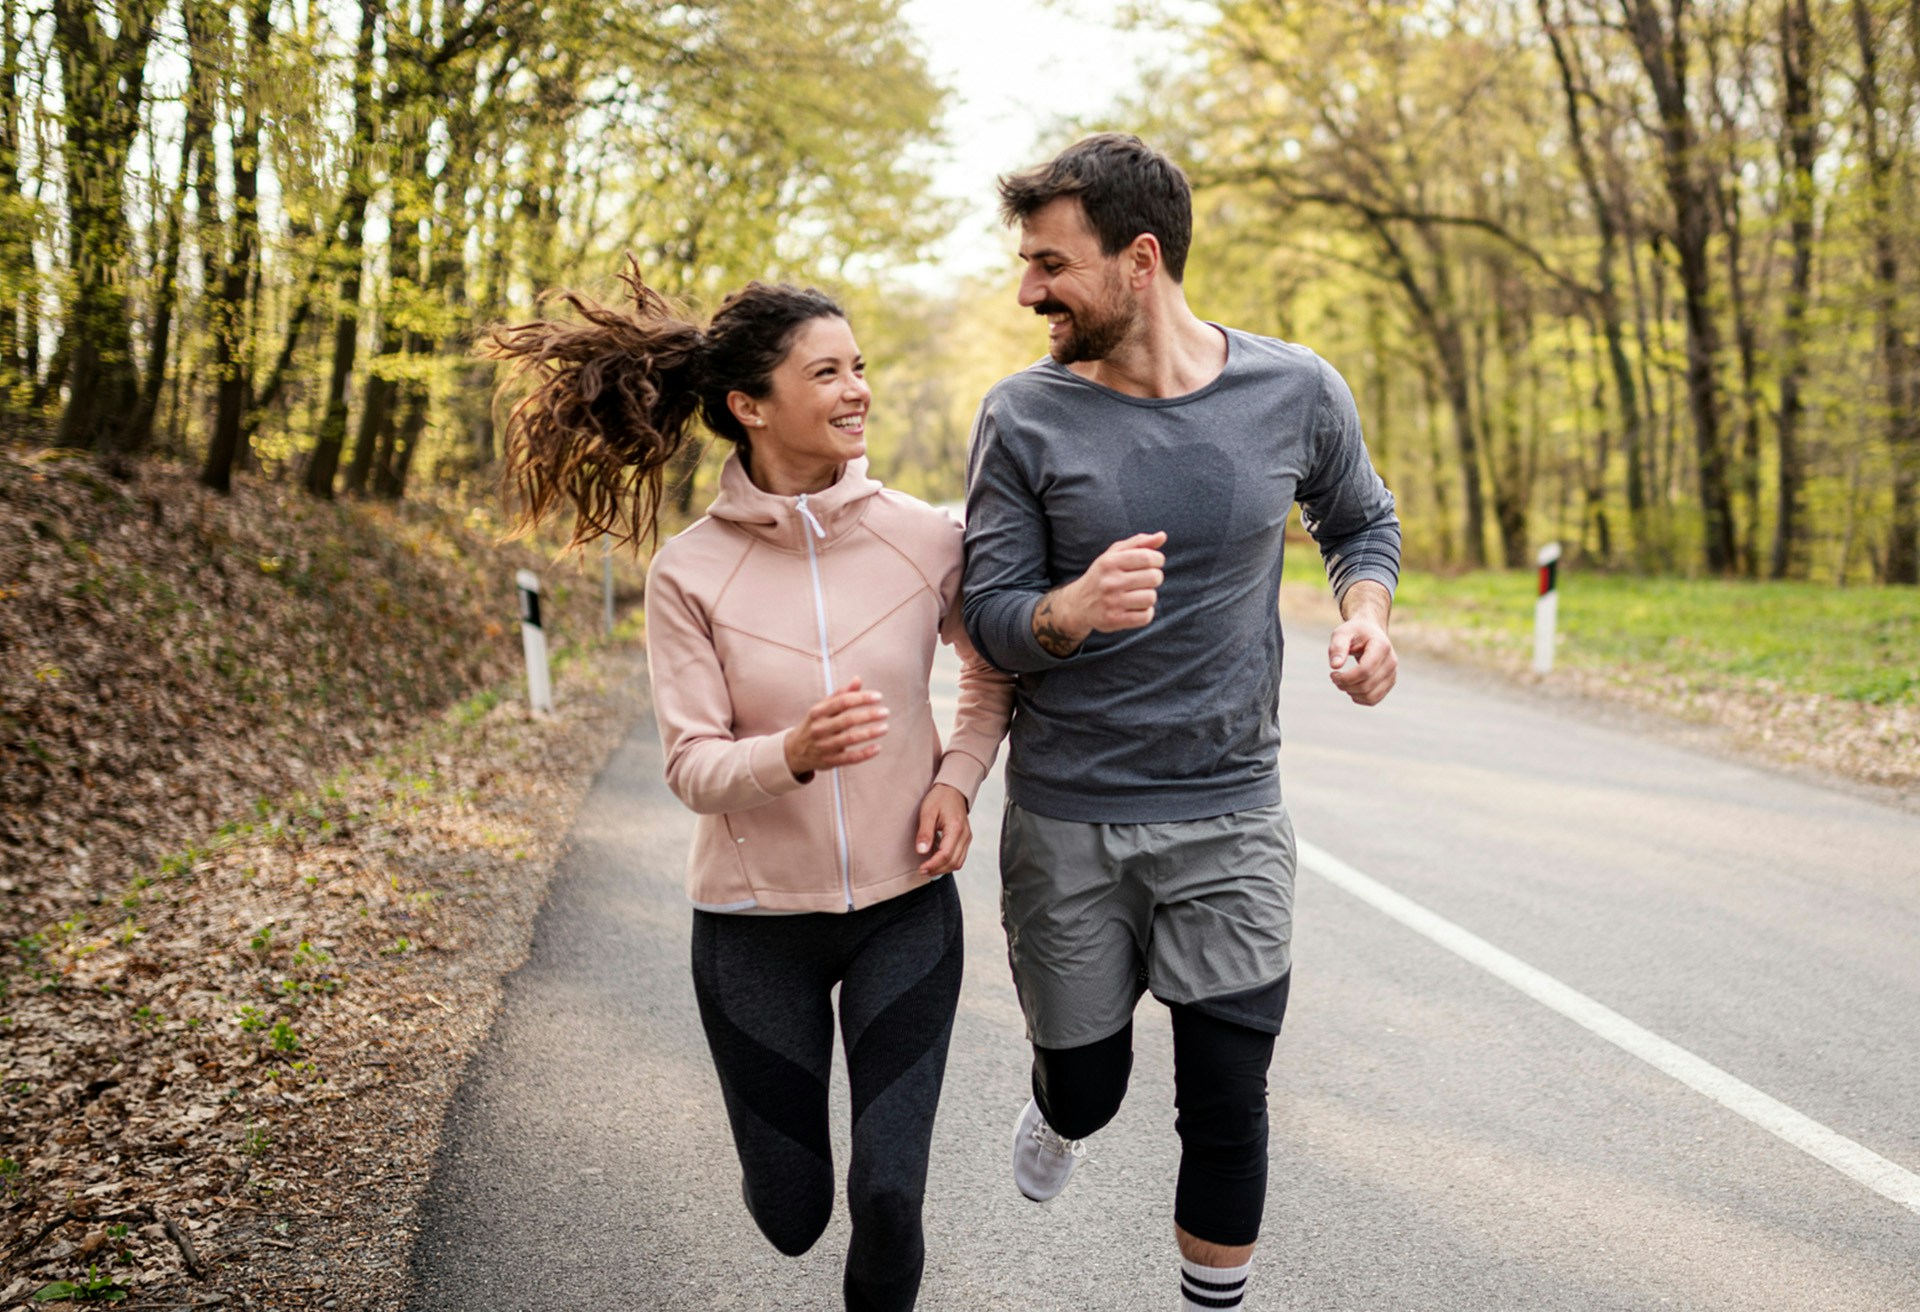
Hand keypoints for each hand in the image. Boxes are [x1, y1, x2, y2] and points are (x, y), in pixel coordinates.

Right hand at [784, 677, 887, 778]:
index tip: (879, 697)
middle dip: (869, 715)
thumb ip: (841, 694)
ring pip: (850, 739)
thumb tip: (858, 679)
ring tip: (885, 727)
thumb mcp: (823, 707)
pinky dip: (865, 753)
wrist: (794, 750)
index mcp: (818, 712)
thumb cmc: (815, 724)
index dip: (862, 698)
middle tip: (885, 712)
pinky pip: (850, 758)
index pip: (843, 701)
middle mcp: (819, 728)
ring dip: (870, 733)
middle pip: (847, 720)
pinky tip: (878, 747)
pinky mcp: (829, 761)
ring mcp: (824, 746)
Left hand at [914, 783, 971, 875]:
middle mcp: (965, 835)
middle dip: (937, 870)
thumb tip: (921, 851)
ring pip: (958, 862)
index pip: (946, 854)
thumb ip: (925, 832)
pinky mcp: (966, 839)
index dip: (933, 865)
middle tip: (922, 871)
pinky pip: (960, 857)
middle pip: (954, 862)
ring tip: (928, 869)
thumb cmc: (939, 798)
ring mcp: (967, 838)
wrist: (952, 789)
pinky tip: (937, 862)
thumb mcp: (927, 812)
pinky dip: (949, 863)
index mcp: (956, 828)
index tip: (921, 869)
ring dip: (943, 869)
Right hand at [1034, 531, 1167, 655]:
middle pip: (1154, 577)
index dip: (1158, 560)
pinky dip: (1146, 613)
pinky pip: (1146, 617)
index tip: (1153, 563)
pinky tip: (1136, 608)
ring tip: (1138, 594)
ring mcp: (1111, 602)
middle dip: (1155, 578)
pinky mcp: (1114, 620)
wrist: (1078, 604)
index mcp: (1110, 562)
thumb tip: (1162, 536)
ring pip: (1151, 597)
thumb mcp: (1114, 554)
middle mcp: (1109, 582)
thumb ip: (1139, 543)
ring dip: (1149, 596)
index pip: (1148, 557)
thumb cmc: (1103, 575)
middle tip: (1144, 580)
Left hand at [1328, 616, 1396, 705]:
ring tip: (1342, 682)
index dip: (1346, 677)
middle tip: (1334, 677)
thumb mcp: (1342, 633)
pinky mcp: (1390, 683)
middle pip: (1366, 685)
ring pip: (1371, 696)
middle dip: (1345, 685)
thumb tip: (1335, 666)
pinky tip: (1351, 687)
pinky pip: (1374, 700)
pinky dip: (1359, 698)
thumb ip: (1337, 647)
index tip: (1332, 674)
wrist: (1370, 632)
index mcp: (1381, 646)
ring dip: (1351, 693)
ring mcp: (1393, 674)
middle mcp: (1391, 661)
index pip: (1365, 670)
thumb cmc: (1354, 632)